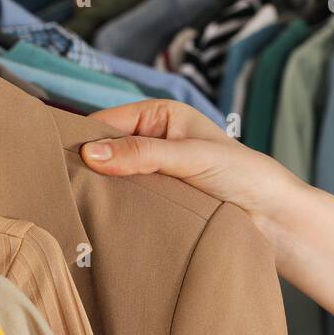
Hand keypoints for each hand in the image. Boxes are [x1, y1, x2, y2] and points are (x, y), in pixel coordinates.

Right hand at [79, 99, 306, 249]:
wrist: (274, 218)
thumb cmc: (243, 175)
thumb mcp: (189, 157)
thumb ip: (141, 154)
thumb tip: (90, 154)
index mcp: (159, 115)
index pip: (104, 123)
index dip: (83, 141)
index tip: (59, 161)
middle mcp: (151, 140)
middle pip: (103, 152)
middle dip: (88, 167)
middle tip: (64, 187)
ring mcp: (151, 172)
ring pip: (110, 179)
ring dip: (101, 192)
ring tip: (78, 205)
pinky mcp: (154, 201)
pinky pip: (124, 202)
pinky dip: (113, 209)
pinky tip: (101, 219)